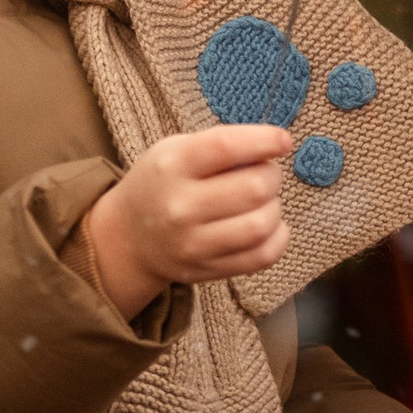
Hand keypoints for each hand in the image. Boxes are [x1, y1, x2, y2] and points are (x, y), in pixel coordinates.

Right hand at [82, 125, 291, 319]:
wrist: (129, 237)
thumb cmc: (162, 182)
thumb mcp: (175, 150)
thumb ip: (220, 145)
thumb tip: (274, 147)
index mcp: (172, 166)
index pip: (225, 147)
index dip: (264, 140)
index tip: (283, 141)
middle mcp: (180, 207)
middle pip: (253, 187)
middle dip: (271, 176)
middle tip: (264, 173)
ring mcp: (193, 244)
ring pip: (261, 224)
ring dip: (275, 207)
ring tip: (263, 201)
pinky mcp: (207, 271)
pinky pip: (262, 256)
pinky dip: (277, 238)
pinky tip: (269, 225)